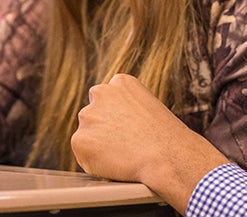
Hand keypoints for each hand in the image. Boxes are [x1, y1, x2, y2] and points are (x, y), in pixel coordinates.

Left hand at [71, 74, 229, 213]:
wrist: (167, 156)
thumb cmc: (166, 139)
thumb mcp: (150, 108)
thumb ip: (128, 109)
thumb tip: (116, 124)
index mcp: (120, 82)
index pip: (107, 100)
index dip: (117, 118)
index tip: (127, 131)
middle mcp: (100, 93)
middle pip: (93, 115)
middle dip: (103, 130)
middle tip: (124, 146)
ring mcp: (88, 116)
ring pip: (87, 136)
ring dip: (98, 146)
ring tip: (124, 156)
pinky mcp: (80, 140)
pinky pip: (84, 156)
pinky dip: (96, 164)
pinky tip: (117, 164)